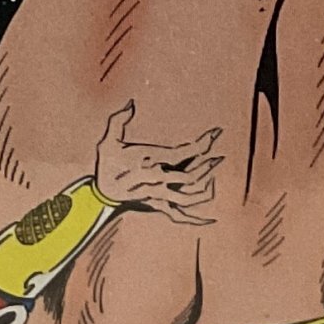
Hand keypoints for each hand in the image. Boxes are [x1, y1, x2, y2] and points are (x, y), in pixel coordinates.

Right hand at [91, 101, 221, 222]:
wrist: (102, 193)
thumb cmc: (107, 164)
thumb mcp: (108, 141)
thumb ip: (118, 120)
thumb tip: (131, 102)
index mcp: (151, 163)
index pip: (183, 154)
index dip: (202, 144)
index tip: (215, 134)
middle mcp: (157, 180)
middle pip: (190, 177)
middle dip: (208, 166)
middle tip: (221, 157)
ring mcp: (158, 195)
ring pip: (188, 196)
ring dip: (205, 186)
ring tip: (214, 176)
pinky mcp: (158, 205)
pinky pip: (179, 215)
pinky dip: (196, 220)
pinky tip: (210, 220)